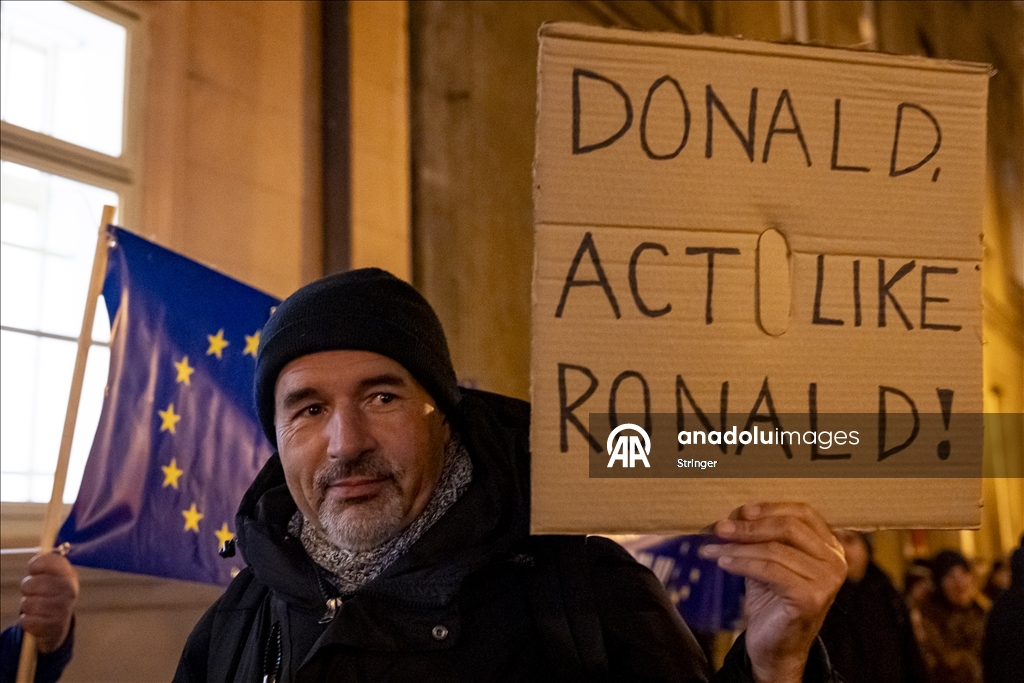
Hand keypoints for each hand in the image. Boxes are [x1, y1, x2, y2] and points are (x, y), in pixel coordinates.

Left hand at [20, 552, 78, 652]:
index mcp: (69, 574)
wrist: (58, 624)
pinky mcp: (55, 627)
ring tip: (33, 606)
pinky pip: (28, 621)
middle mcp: (70, 590)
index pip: (52, 561)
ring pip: (29, 603)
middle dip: (27, 587)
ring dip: (26, 605)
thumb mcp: (52, 576)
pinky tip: (34, 619)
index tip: (34, 570)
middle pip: (35, 583)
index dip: (37, 564)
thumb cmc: (50, 595)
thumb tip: (45, 547)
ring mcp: (64, 609)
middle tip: (31, 591)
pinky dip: (26, 620)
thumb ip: (48, 563)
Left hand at [699, 502, 845, 682]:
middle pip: (788, 528)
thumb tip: (737, 512)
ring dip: (737, 547)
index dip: (771, 507)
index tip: (742, 510)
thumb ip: (759, 536)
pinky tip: (723, 563)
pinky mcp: (811, 598)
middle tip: (719, 528)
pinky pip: (769, 570)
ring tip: (712, 548)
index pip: (804, 513)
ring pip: (774, 550)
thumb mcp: (767, 560)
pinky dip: (742, 563)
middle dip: (749, 526)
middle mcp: (835, 561)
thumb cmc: (772, 601)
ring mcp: (827, 580)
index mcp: (830, 546)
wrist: (777, 647)